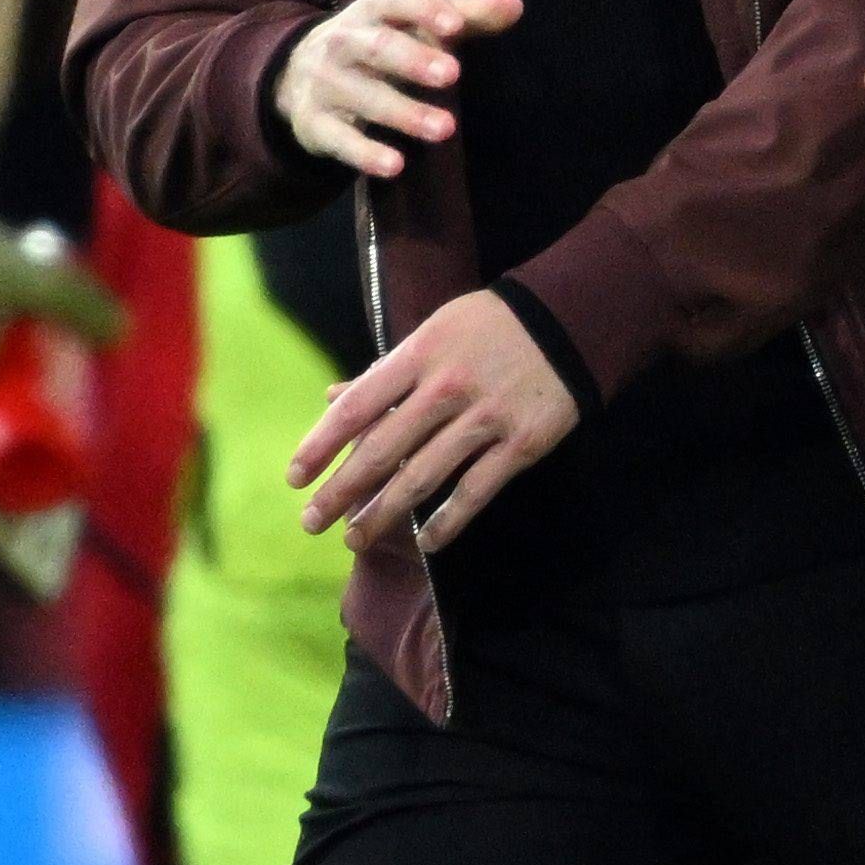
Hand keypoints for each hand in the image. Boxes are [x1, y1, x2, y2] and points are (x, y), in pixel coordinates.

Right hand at [277, 0, 521, 181]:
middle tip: (453, 74)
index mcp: (371, 11)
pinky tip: (396, 166)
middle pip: (377, 47)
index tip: (457, 26)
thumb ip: (465, 16)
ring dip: (404, 112)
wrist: (293, 75)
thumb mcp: (413, 25)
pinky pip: (340, 139)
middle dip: (413, 60)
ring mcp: (325, 83)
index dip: (424, 10)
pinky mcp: (315, 123)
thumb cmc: (376, 44)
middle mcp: (343, 42)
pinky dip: (365, 153)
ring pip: (364, 96)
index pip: (396, 1)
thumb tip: (515, 5)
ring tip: (445, 128)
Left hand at [292, 285, 580, 551]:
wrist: (569, 322)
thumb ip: (384, 373)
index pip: (356, 408)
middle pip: (381, 451)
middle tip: (311, 523)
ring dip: (383, 514)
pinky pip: (476, 491)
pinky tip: (426, 542)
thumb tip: (331, 398)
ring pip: (422, 478)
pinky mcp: (521, 444)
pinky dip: (448, 521)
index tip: (295, 479)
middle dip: (341, 492)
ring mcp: (485, 418)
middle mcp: (446, 388)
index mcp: (418, 356)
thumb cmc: (488, 328)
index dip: (320, 446)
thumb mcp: (431, 334)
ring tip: (356, 539)